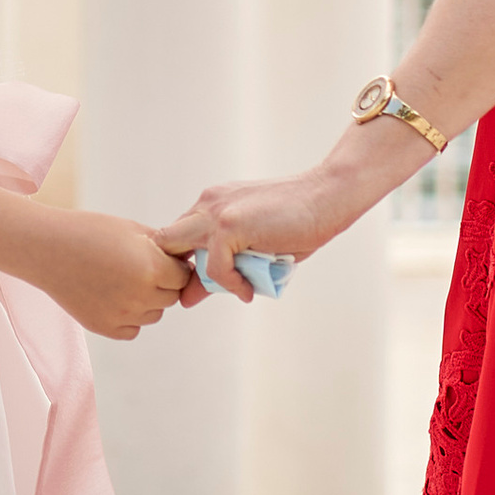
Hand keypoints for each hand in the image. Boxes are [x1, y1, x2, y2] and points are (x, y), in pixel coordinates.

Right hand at [33, 209, 190, 340]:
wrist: (46, 249)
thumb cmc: (88, 232)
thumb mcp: (131, 229)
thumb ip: (163, 245)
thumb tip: (186, 256)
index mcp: (151, 269)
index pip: (182, 276)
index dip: (174, 266)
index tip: (160, 258)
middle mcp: (140, 296)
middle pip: (171, 298)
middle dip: (162, 283)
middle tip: (139, 267)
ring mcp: (122, 316)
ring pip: (153, 314)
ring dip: (147, 301)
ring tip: (122, 279)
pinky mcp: (105, 328)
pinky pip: (133, 329)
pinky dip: (129, 317)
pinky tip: (112, 296)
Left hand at [160, 169, 345, 305]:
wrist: (327, 197)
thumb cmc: (298, 223)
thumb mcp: (253, 248)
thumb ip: (223, 266)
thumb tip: (189, 297)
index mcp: (212, 203)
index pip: (175, 237)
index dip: (182, 264)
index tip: (200, 285)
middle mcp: (207, 203)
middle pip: (166, 242)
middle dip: (177, 271)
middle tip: (200, 292)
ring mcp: (216, 211)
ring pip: (181, 253)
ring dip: (201, 279)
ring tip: (233, 288)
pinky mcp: (229, 224)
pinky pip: (214, 267)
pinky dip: (230, 284)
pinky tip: (248, 289)